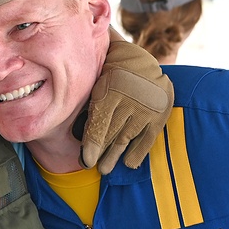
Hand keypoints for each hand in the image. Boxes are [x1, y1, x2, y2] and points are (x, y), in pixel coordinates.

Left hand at [81, 28, 172, 173]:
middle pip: (112, 135)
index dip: (92, 145)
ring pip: (127, 139)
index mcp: (111, 89)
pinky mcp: (159, 116)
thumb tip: (68, 125)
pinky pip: (146, 140)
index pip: (99, 124)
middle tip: (91, 165)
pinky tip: (127, 162)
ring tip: (105, 168)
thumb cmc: (108, 72)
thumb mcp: (94, 77)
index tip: (86, 161)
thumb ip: (84, 98)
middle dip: (100, 153)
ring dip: (115, 156)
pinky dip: (137, 153)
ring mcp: (146, 109)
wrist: (141, 59)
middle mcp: (130, 100)